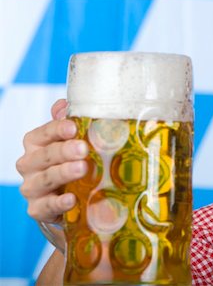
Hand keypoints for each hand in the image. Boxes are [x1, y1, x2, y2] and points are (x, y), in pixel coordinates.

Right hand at [16, 99, 87, 223]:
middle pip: (45, 155)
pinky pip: (46, 206)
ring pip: (45, 179)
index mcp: (35, 144)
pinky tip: (72, 199)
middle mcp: (29, 164)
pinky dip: (59, 203)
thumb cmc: (67, 163)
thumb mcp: (69, 142)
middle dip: (64, 151)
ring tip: (82, 169)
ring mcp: (32, 188)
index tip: (73, 127)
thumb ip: (66, 123)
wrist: (65, 199)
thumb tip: (64, 103)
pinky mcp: (38, 209)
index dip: (57, 129)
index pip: (43, 133)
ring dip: (64, 173)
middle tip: (83, 148)